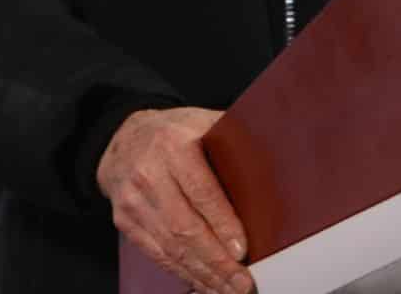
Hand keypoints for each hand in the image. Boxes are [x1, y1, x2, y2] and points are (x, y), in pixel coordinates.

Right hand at [97, 106, 252, 293]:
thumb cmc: (174, 133)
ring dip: (202, 273)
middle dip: (216, 261)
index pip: (201, 191)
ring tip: (228, 289)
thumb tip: (277, 161)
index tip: (242, 249)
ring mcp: (133, 200)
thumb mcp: (202, 123)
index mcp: (173, 145)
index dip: (222, 224)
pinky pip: (157, 254)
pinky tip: (204, 283)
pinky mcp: (125, 221)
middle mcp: (149, 174)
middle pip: (184, 226)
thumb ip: (232, 141)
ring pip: (170, 246)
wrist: (123, 140)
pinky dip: (183, 273)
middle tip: (242, 282)